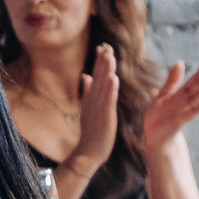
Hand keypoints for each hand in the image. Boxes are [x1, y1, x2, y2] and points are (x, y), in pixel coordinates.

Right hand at [73, 43, 120, 170]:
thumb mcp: (88, 107)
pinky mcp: (105, 116)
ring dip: (106, 70)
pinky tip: (113, 78)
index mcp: (91, 97)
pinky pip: (108, 100)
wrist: (88, 152)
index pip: (95, 75)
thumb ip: (87, 90)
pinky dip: (110, 89)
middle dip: (103, 61)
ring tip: (110, 56)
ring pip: (103, 85)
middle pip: (98, 77)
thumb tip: (85, 75)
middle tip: (107, 46)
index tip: (103, 47)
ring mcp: (98, 107)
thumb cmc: (91, 131)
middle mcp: (93, 99)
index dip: (99, 61)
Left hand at [139, 50, 198, 152]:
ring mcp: (186, 110)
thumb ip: (172, 80)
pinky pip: (196, 110)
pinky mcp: (182, 121)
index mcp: (182, 93)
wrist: (152, 137)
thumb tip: (180, 62)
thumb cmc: (158, 117)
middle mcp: (187, 100)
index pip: (197, 76)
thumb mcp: (162, 95)